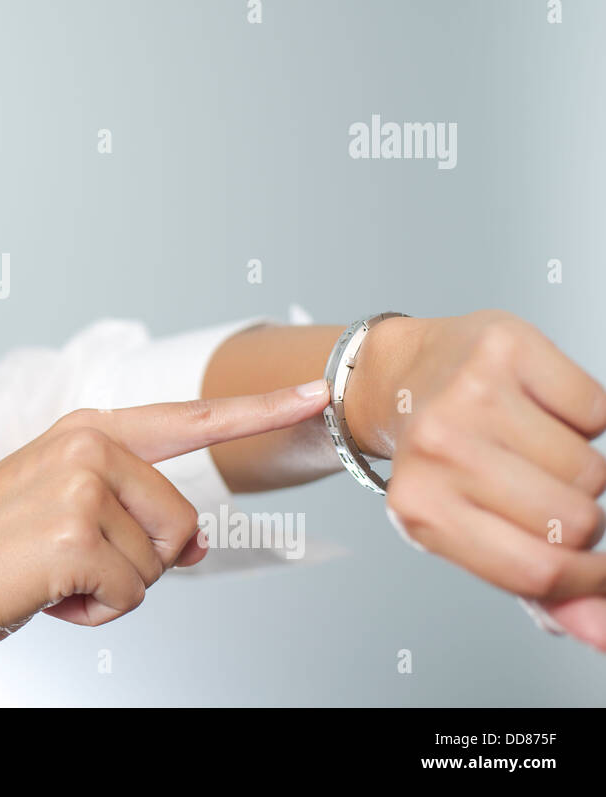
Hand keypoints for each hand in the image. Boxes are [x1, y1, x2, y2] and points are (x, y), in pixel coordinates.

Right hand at [0, 381, 330, 655]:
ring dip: (113, 588)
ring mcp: (83, 485)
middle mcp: (90, 444)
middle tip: (70, 559)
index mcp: (90, 430)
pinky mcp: (76, 534)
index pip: (192, 417)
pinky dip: (97, 613)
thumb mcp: (63, 507)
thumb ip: (134, 509)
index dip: (262, 409)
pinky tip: (50, 594)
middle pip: (183, 523)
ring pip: (161, 564)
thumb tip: (194, 550)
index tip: (317, 392)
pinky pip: (133, 596)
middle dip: (140, 560)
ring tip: (52, 572)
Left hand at [345, 309, 605, 649]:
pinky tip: (538, 410)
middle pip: (576, 520)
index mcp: (420, 509)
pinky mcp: (504, 349)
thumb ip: (539, 588)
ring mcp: (470, 395)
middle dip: (579, 517)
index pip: (537, 570)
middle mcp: (438, 449)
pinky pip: (597, 410)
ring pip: (590, 468)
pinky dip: (583, 417)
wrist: (397, 378)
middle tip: (539, 492)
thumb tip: (603, 633)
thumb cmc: (439, 462)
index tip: (598, 571)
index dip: (588, 582)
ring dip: (579, 466)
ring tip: (532, 451)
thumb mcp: (470, 532)